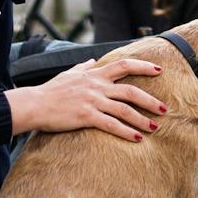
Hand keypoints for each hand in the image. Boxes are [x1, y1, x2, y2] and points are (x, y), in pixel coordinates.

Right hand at [6, 56, 167, 142]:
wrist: (34, 104)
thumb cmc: (50, 91)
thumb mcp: (68, 74)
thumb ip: (83, 66)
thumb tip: (93, 59)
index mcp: (94, 74)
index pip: (124, 65)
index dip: (143, 66)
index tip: (159, 70)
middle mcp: (96, 86)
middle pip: (131, 90)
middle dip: (150, 100)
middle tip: (164, 109)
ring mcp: (92, 101)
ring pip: (124, 109)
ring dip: (142, 120)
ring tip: (154, 128)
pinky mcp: (86, 116)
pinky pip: (111, 124)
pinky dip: (126, 132)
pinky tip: (137, 139)